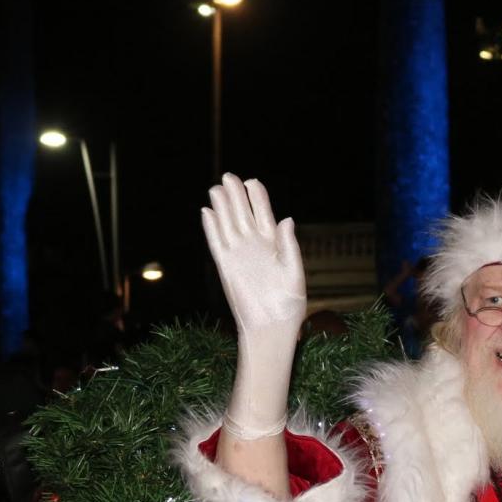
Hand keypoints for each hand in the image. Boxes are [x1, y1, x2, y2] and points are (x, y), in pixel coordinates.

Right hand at [201, 175, 305, 439]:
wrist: (272, 326)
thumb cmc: (289, 303)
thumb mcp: (295, 272)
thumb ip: (289, 246)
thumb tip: (286, 219)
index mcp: (275, 244)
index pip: (264, 214)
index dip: (258, 197)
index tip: (252, 181)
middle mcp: (255, 247)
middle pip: (243, 214)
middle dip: (236, 194)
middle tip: (229, 176)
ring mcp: (239, 255)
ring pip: (228, 224)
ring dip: (222, 206)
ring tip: (216, 188)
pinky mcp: (226, 266)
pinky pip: (216, 242)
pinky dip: (211, 227)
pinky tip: (207, 212)